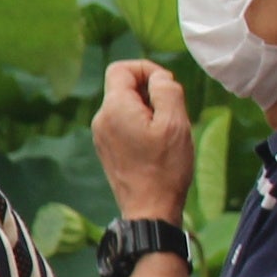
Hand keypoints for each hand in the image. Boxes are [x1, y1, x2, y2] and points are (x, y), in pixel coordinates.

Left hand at [93, 60, 195, 223]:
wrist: (149, 209)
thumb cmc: (165, 167)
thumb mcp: (175, 122)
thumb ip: (167, 90)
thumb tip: (158, 77)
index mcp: (114, 108)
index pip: (121, 68)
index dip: (146, 69)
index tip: (167, 85)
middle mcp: (101, 118)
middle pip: (122, 86)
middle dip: (150, 90)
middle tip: (172, 111)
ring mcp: (101, 135)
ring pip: (125, 105)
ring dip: (148, 108)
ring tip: (167, 130)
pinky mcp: (106, 148)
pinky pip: (123, 123)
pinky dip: (141, 123)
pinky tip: (157, 143)